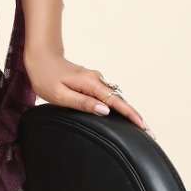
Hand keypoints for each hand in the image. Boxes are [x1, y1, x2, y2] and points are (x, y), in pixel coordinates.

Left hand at [23, 47, 147, 131]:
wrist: (41, 56)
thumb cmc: (45, 77)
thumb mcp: (60, 95)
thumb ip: (83, 103)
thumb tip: (105, 110)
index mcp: (90, 84)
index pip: (116, 102)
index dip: (131, 115)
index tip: (143, 126)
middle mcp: (97, 80)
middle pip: (120, 100)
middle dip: (134, 116)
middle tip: (149, 133)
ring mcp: (95, 80)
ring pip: (115, 98)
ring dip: (127, 111)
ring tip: (139, 127)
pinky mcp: (92, 82)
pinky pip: (108, 95)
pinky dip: (117, 105)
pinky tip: (121, 115)